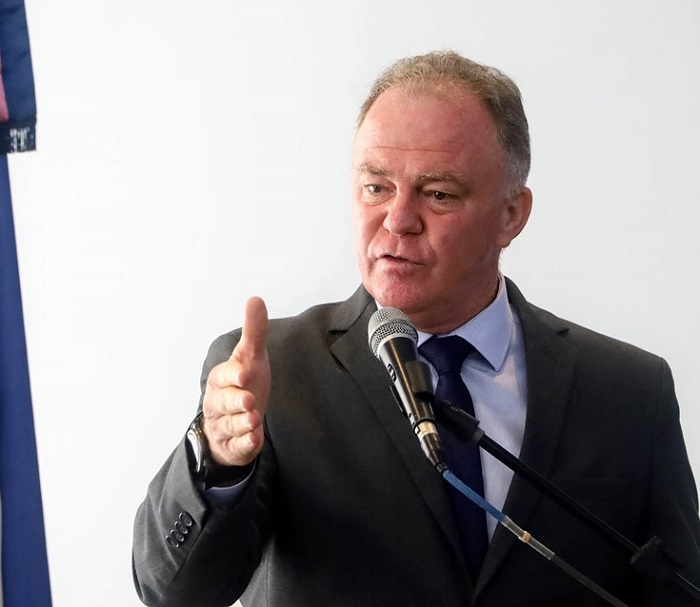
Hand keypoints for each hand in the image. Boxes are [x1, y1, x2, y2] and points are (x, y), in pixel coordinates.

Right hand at [201, 296, 269, 466]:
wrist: (237, 419)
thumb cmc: (243, 384)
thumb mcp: (251, 357)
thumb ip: (254, 331)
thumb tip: (255, 298)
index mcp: (221, 380)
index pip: (223, 376)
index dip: (232, 376)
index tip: (243, 374)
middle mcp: (218, 403)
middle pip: (223, 403)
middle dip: (235, 401)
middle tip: (249, 401)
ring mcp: (224, 426)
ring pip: (229, 426)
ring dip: (242, 424)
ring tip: (255, 420)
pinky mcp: (233, 446)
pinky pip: (236, 447)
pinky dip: (244, 444)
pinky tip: (254, 440)